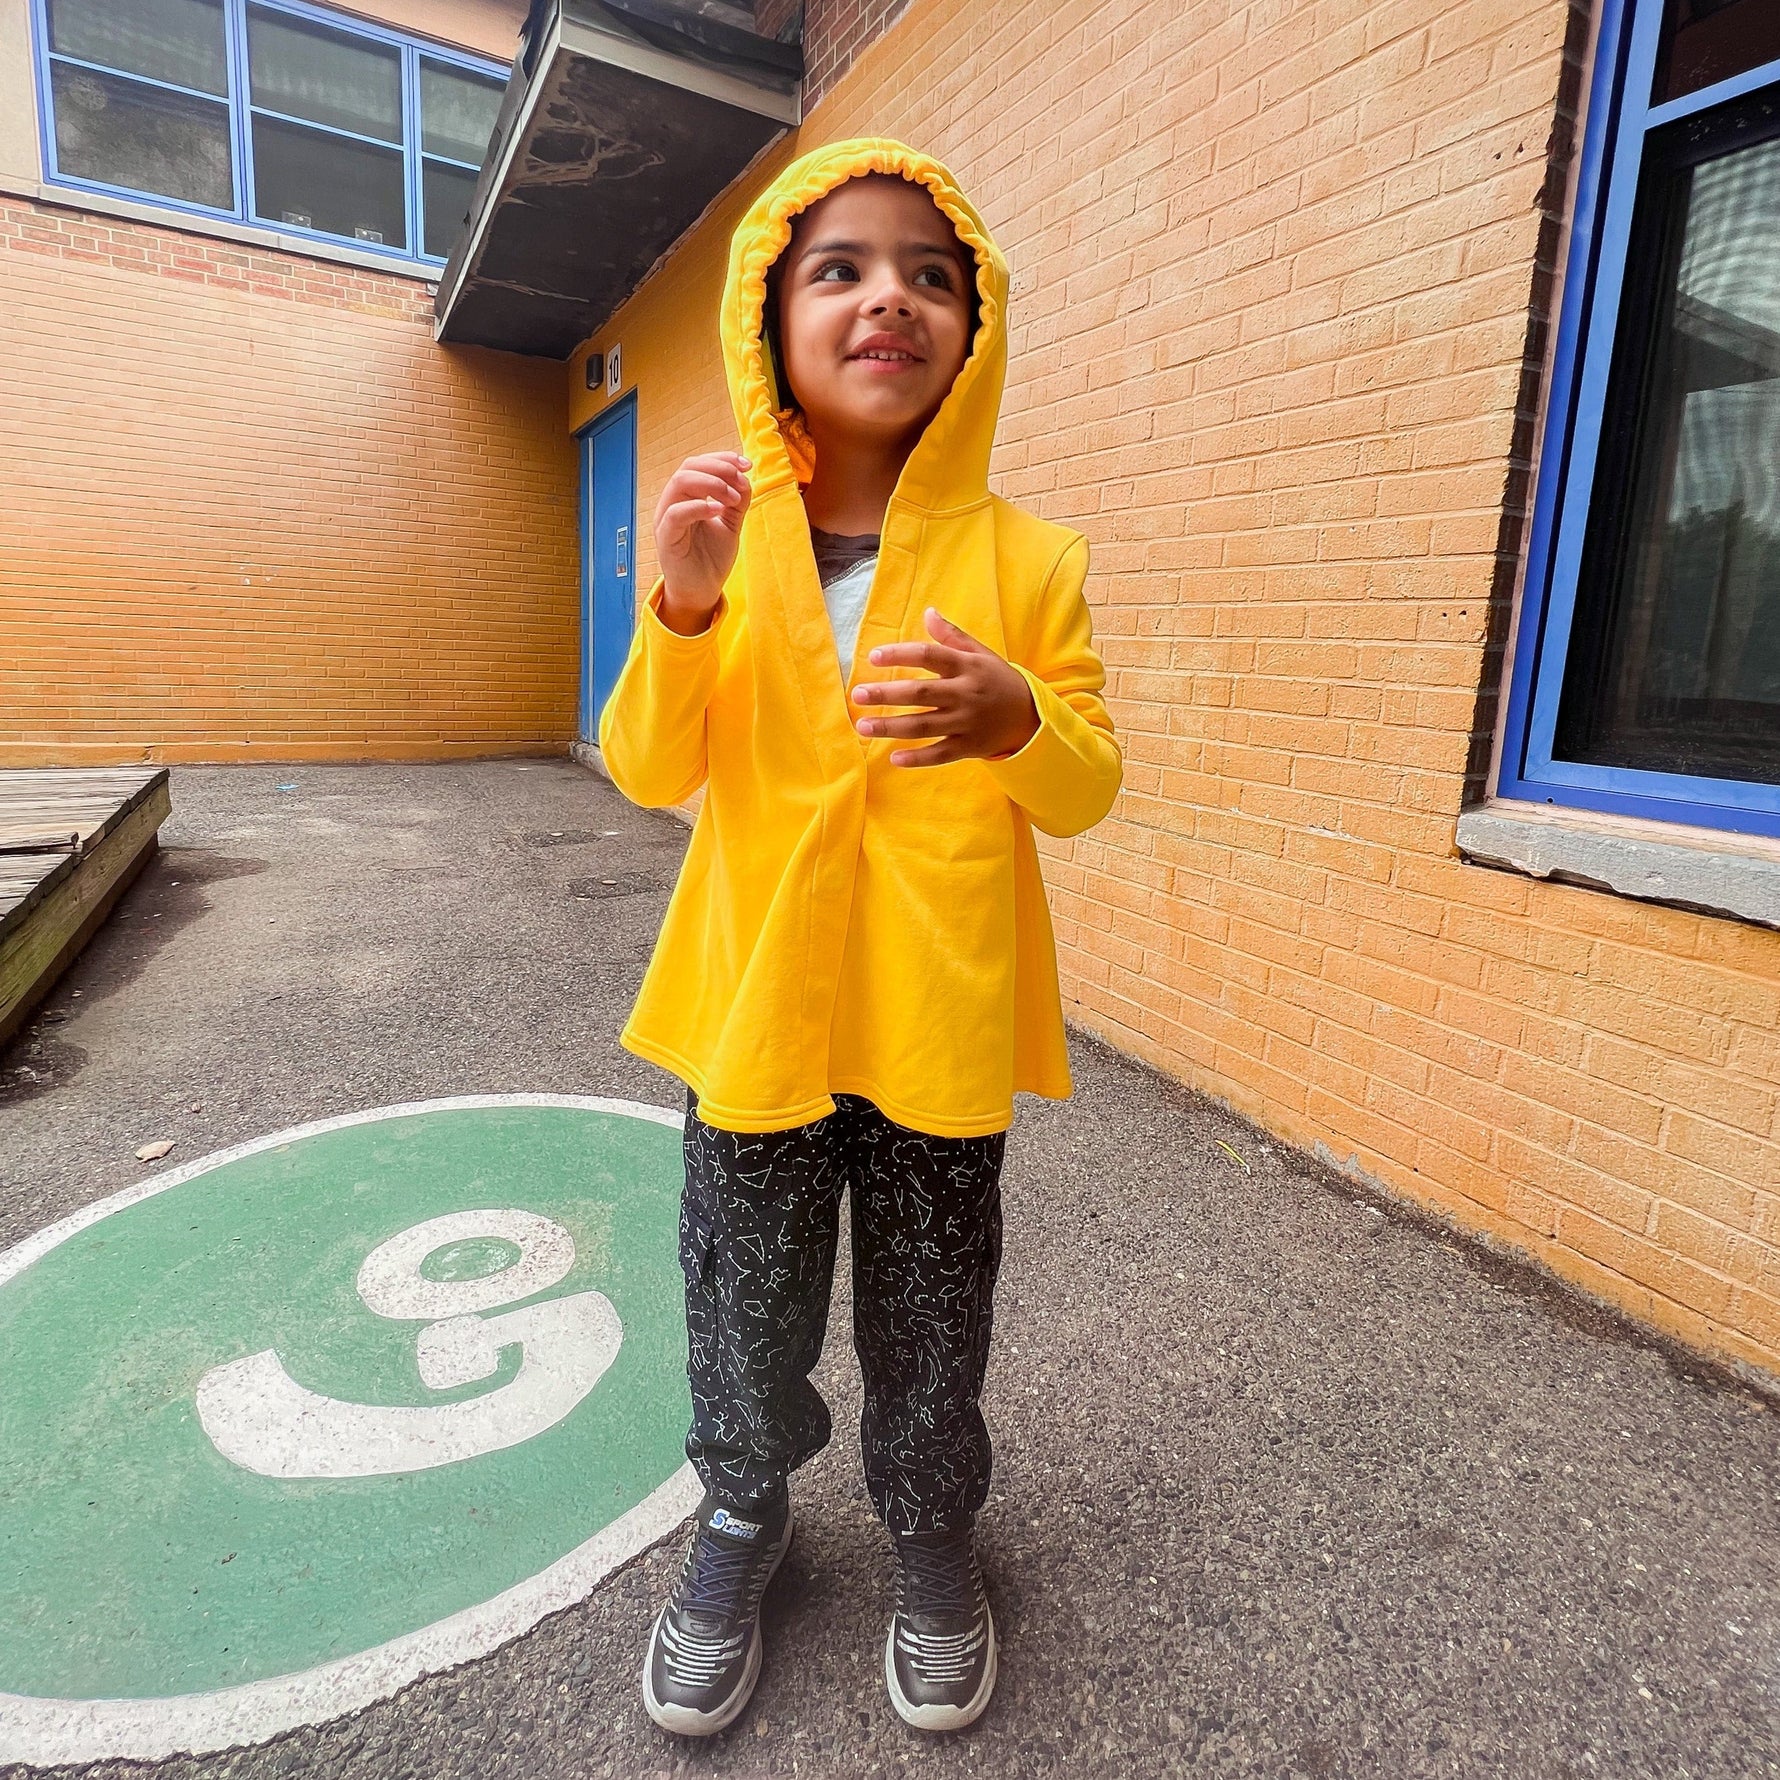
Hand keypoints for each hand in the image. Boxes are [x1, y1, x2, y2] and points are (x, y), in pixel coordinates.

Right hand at [653, 452, 750, 633]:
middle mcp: (673, 503)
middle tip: (741, 479)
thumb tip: (745, 477)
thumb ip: (737, 502)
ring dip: (711, 484)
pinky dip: (698, 506)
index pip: (698, 464)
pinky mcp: (665, 538)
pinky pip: (675, 513)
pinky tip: (718, 510)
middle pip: (688, 467)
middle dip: (718, 468)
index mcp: (686, 497)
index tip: (746, 465)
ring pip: (679, 483)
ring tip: (733, 498)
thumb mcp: (730, 524)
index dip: (722, 459)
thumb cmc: (711, 558)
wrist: (702, 591)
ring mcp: (666, 519)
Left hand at [851, 608, 1038, 766]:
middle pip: (921, 693)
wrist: (1030, 717)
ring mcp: (967, 723)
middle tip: (857, 694)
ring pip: (924, 726)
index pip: (929, 656)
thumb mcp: (981, 654)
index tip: (873, 657)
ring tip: (863, 726)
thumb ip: (952, 636)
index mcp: (967, 666)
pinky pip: (940, 754)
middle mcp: (966, 694)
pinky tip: (893, 758)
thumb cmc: (997, 680)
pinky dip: (918, 758)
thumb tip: (928, 612)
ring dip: (892, 727)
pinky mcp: (969, 747)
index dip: (900, 654)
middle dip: (886, 694)